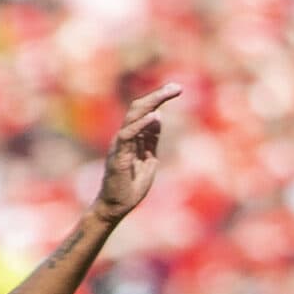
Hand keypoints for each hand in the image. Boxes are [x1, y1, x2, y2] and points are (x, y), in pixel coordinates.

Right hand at [92, 83, 180, 221]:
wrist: (116, 206)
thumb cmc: (130, 186)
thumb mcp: (148, 159)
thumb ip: (151, 140)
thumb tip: (157, 117)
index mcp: (132, 136)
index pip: (145, 111)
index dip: (159, 99)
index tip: (176, 88)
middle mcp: (125, 136)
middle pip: (139, 108)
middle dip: (157, 96)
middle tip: (177, 87)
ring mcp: (120, 145)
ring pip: (133, 116)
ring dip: (151, 103)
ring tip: (167, 94)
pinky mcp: (119, 156)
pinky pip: (128, 135)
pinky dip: (141, 125)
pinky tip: (154, 116)